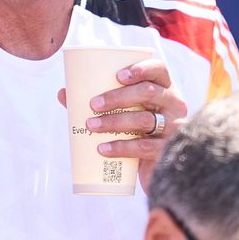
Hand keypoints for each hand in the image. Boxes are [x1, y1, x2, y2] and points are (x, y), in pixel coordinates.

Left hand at [57, 58, 186, 192]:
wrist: (159, 170)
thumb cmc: (137, 133)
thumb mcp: (124, 115)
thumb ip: (97, 104)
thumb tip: (63, 93)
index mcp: (165, 89)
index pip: (160, 70)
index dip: (141, 68)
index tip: (117, 75)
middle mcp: (175, 105)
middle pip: (148, 93)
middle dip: (118, 96)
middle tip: (93, 104)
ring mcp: (175, 128)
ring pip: (144, 120)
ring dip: (113, 121)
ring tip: (91, 125)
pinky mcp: (169, 151)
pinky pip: (144, 147)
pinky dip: (120, 147)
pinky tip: (102, 148)